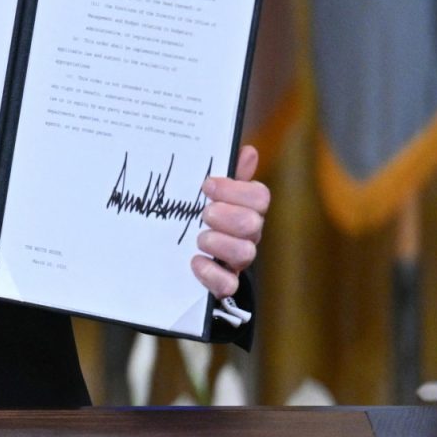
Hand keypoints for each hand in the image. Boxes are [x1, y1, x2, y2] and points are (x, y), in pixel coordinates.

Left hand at [190, 144, 269, 299]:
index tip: (207, 185)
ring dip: (220, 243)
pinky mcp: (222, 283)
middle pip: (253, 224)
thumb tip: (248, 152)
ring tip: (200, 238)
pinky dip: (211, 274)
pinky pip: (228, 285)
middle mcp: (247, 235)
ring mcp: (236, 260)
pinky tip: (195, 262)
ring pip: (245, 254)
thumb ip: (229, 174)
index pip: (259, 197)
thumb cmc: (198, 216)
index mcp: (246, 209)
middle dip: (227, 216)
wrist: (176, 256)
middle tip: (205, 213)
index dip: (236, 190)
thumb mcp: (209, 194)